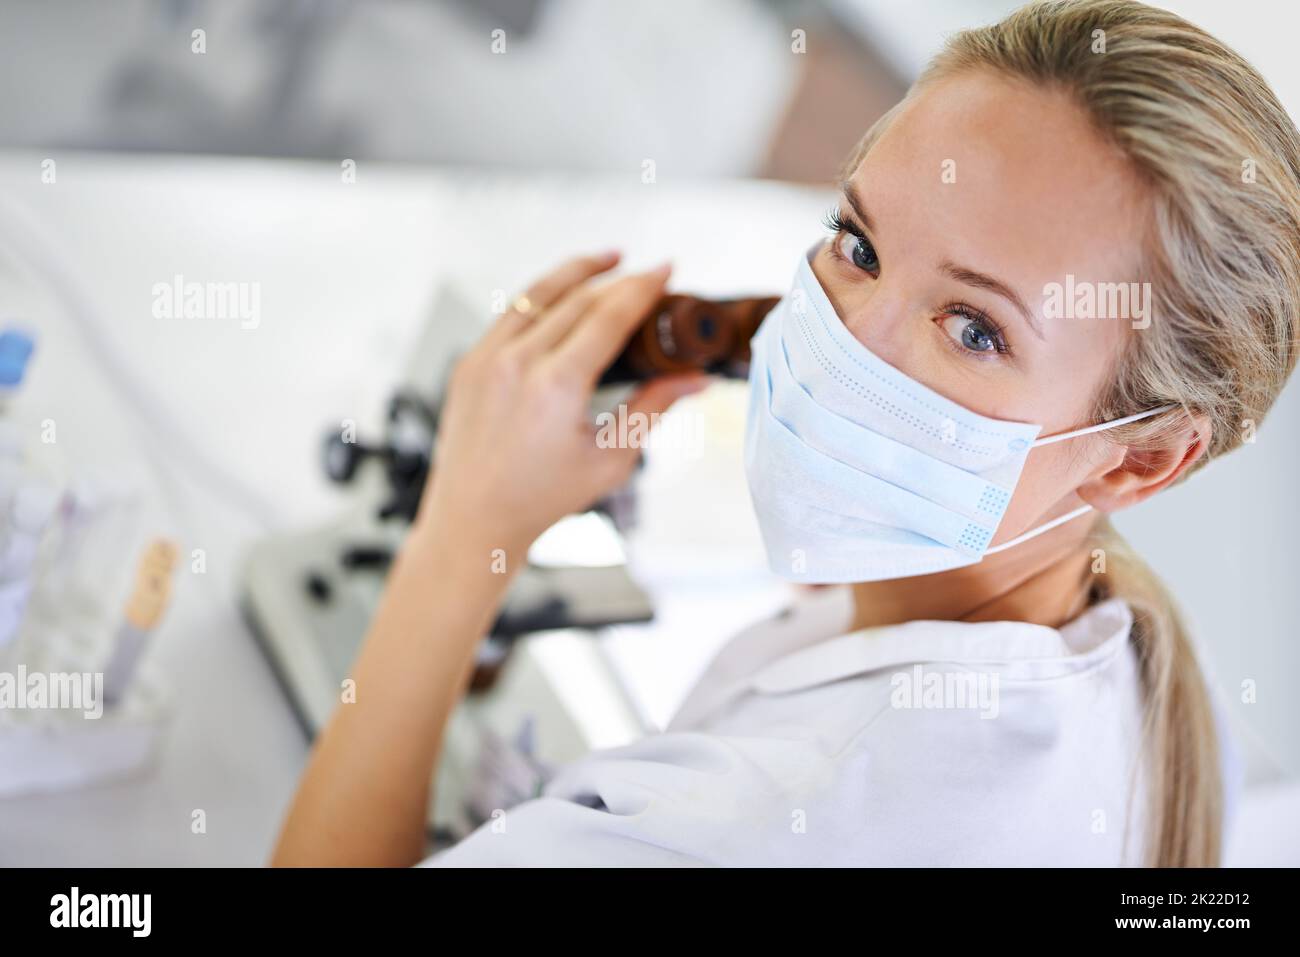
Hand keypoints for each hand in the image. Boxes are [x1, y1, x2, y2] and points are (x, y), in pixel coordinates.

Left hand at [415, 251, 709, 561]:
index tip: (667, 270)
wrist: (474, 519)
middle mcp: (516, 364)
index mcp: (554, 386)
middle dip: (619, 278)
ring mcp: (486, 360)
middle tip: (648, 272)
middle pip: (577, 298)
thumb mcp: (610, 459)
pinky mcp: (469, 363)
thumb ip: (653, 409)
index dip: (643, 287)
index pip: (608, 316)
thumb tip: (695, 380)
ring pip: (536, 294)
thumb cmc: (541, 499)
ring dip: (576, 271)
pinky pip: (509, 314)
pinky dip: (540, 296)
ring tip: (608, 259)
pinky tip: (562, 294)